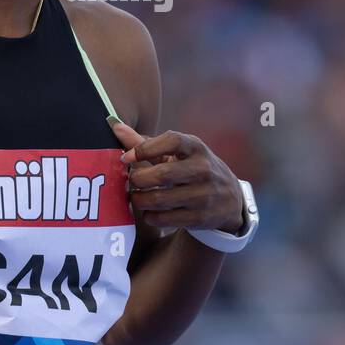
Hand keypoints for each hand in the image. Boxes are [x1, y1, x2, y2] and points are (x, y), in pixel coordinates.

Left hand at [109, 119, 243, 233]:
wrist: (229, 198)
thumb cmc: (193, 168)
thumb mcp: (178, 153)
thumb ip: (146, 143)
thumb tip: (114, 126)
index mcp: (196, 147)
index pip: (171, 140)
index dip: (144, 148)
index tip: (126, 157)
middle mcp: (203, 169)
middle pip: (162, 174)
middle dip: (137, 179)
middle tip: (130, 181)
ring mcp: (203, 195)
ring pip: (159, 199)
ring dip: (139, 199)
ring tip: (135, 197)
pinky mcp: (200, 218)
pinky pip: (164, 219)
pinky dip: (150, 216)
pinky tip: (148, 211)